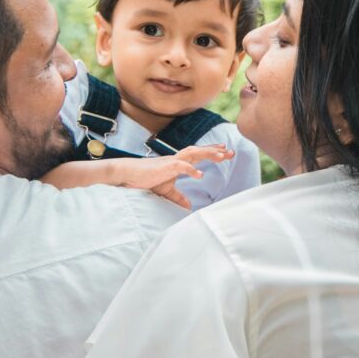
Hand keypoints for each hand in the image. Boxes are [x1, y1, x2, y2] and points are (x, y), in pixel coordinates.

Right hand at [116, 145, 234, 209]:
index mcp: (178, 163)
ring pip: (193, 153)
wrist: (127, 174)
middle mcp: (177, 159)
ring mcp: (171, 161)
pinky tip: (200, 174)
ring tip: (222, 155)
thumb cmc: (145, 179)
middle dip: (215, 150)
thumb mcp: (165, 190)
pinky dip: (190, 169)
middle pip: (199, 151)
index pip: (198, 155)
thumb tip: (188, 206)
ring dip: (207, 153)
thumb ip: (178, 197)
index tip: (226, 151)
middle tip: (231, 151)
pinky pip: (180, 166)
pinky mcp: (164, 167)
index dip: (212, 152)